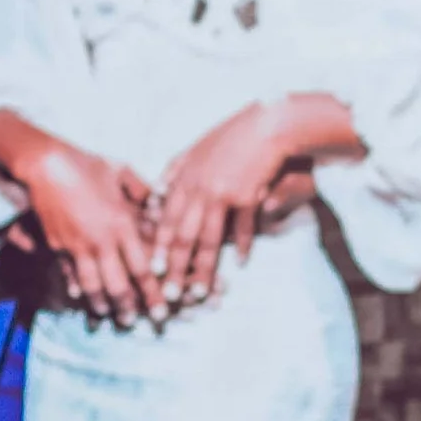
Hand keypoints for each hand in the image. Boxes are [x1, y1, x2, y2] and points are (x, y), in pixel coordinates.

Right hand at [12, 136, 158, 324]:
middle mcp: (102, 240)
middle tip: (134, 322)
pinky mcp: (58, 245)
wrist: (46, 164)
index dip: (152, 294)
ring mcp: (78, 245)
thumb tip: (158, 202)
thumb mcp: (121, 173)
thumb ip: (142, 191)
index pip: (142, 268)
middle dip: (127, 308)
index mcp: (122, 224)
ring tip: (108, 316)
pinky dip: (75, 288)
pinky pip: (69, 273)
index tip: (162, 312)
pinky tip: (80, 299)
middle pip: (118, 285)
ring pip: (92, 285)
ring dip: (101, 304)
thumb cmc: (87, 164)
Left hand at [151, 102, 306, 305]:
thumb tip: (156, 191)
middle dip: (175, 269)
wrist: (266, 125)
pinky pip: (242, 227)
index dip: (160, 248)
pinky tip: (239, 264)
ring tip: (200, 292)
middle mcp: (198, 189)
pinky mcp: (246, 195)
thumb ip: (174, 169)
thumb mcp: (195, 148)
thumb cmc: (231, 135)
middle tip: (169, 295)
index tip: (153, 271)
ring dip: (203, 269)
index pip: (167, 220)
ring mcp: (222, 193)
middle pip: (183, 236)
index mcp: (184, 178)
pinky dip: (242, 246)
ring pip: (208, 238)